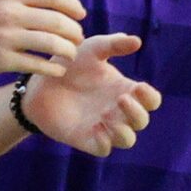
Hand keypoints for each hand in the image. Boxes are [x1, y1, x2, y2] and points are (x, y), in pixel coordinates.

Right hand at [0, 0, 86, 78]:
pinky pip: (37, 65)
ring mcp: (5, 37)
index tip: (80, 14)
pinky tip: (56, 70)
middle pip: (58, 21)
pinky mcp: (0, 60)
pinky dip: (52, 68)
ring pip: (52, 44)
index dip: (73, 5)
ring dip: (68, 51)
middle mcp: (9, 12)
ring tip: (70, 55)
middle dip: (75, 31)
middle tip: (77, 39)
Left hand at [19, 33, 160, 154]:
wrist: (40, 83)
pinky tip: (96, 127)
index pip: (151, 101)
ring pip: (128, 139)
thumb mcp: (92, 49)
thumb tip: (137, 41)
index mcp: (124, 90)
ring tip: (107, 114)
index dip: (150, 97)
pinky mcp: (86, 139)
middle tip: (121, 99)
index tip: (140, 87)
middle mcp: (118, 111)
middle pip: (142, 121)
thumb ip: (114, 44)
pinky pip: (104, 149)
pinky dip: (105, 142)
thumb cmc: (70, 64)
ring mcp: (103, 127)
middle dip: (137, 112)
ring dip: (124, 131)